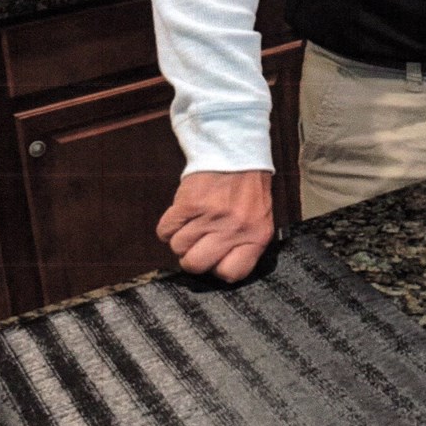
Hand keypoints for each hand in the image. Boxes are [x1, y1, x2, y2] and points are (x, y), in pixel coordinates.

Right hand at [156, 170, 274, 282]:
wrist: (236, 151)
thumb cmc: (248, 189)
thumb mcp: (260, 219)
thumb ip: (245, 245)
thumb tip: (218, 270)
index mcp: (256, 236)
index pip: (231, 274)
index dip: (217, 268)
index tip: (215, 258)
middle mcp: (234, 229)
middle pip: (196, 265)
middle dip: (191, 258)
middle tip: (197, 243)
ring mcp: (210, 216)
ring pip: (178, 247)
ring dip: (180, 239)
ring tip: (191, 224)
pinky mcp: (189, 203)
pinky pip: (165, 231)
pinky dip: (168, 227)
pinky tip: (181, 216)